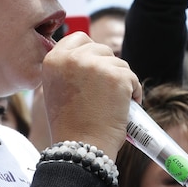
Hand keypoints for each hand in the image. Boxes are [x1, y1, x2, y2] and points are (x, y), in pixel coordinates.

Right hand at [39, 32, 140, 159]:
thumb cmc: (70, 125)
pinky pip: (132, 77)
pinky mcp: (117, 76)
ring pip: (119, 63)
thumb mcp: (57, 90)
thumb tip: (89, 56)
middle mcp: (73, 57)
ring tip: (112, 104)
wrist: (82, 148)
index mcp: (54, 60)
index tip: (94, 67)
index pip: (79, 38)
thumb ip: (69, 69)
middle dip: (107, 67)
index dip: (90, 51)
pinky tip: (125, 107)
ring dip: (120, 81)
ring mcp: (96, 65)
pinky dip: (133, 91)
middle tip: (104, 93)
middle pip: (101, 49)